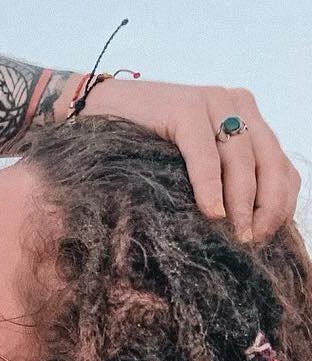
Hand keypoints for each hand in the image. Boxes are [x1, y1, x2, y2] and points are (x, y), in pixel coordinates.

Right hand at [79, 76, 301, 245]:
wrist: (95, 112)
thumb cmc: (138, 146)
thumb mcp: (187, 164)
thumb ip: (218, 178)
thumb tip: (239, 226)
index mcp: (245, 117)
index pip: (279, 163)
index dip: (280, 202)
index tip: (267, 238)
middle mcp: (236, 105)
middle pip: (269, 161)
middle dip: (266, 207)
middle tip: (252, 243)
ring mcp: (213, 102)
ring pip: (242, 159)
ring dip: (242, 202)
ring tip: (235, 235)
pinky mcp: (186, 108)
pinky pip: (205, 153)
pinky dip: (210, 185)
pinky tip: (211, 212)